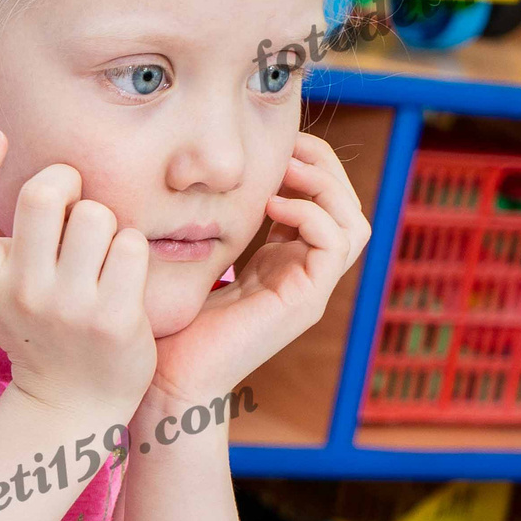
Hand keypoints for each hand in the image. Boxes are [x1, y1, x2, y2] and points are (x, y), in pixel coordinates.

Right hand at [0, 129, 155, 426]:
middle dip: (65, 181)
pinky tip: (123, 273)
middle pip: (43, 196)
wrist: (75, 403)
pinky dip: (133, 250)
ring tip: (99, 249)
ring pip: (96, 216)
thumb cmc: (28, 333)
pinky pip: (131, 246)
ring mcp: (70, 307)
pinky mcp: (114, 318)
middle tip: (72, 199)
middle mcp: (23, 293)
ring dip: (105, 222)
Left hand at [145, 130, 368, 412]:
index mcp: (281, 260)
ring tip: (285, 171)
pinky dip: (312, 215)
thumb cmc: (169, 318)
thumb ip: (206, 221)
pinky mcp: (306, 302)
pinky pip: (335, 245)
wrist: (167, 376)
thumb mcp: (191, 255)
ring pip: (353, 223)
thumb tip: (194, 175)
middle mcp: (302, 273)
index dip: (308, 165)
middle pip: (347, 207)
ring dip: (325, 187)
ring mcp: (309, 289)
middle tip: (288, 147)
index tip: (274, 143)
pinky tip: (272, 206)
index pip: (321, 201)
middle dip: (324, 167)